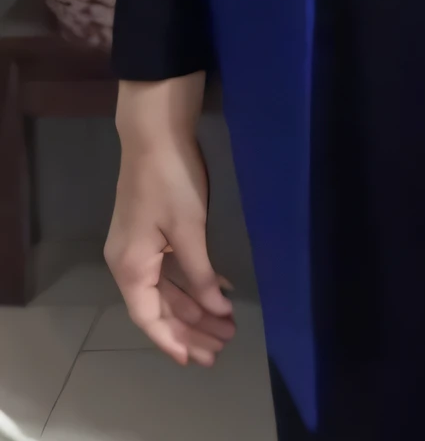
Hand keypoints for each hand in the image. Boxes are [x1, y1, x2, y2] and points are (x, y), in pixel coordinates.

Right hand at [107, 74, 235, 366]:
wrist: (155, 132)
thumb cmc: (170, 181)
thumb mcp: (189, 229)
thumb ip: (200, 273)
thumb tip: (215, 309)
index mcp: (130, 267)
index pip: (149, 318)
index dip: (173, 341)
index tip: (196, 360)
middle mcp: (130, 262)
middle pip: (161, 306)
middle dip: (191, 327)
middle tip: (223, 346)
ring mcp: (140, 246)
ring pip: (168, 287)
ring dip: (196, 305)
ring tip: (226, 325)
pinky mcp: (152, 231)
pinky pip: (172, 267)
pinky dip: (194, 279)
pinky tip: (219, 288)